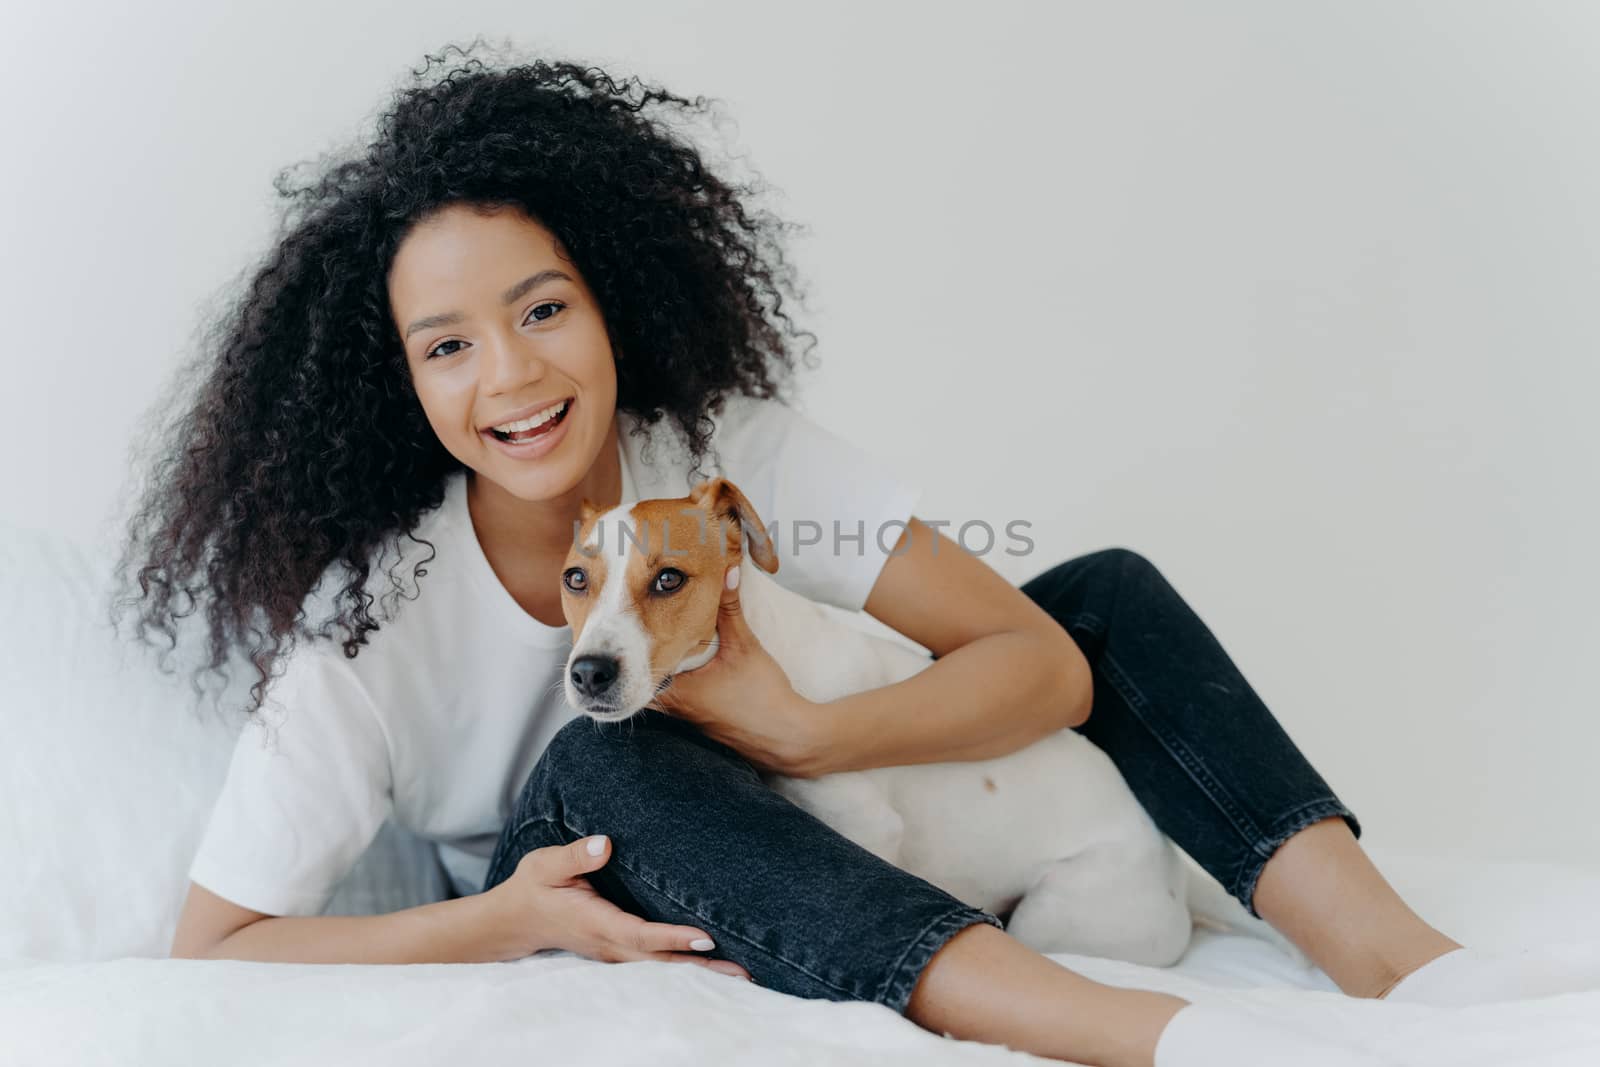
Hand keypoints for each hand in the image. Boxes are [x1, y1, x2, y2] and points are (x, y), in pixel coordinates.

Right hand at [489, 834, 752, 980]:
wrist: (514, 921)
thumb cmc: (533, 888)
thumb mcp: (545, 865)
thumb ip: (575, 855)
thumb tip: (606, 844)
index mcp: (595, 922)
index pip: (640, 934)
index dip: (672, 937)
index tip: (705, 936)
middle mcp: (609, 944)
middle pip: (661, 962)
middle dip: (701, 967)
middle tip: (742, 972)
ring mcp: (614, 952)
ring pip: (661, 967)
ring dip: (699, 972)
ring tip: (740, 975)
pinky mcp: (619, 951)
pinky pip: (655, 964)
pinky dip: (684, 967)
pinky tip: (711, 966)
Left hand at [649, 564, 823, 776]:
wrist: (787, 737)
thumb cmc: (764, 697)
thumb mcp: (745, 645)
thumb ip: (730, 608)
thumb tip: (728, 570)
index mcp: (676, 691)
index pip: (634, 666)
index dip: (628, 642)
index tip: (627, 619)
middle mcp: (673, 708)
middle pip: (640, 677)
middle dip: (639, 652)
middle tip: (635, 624)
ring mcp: (684, 718)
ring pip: (655, 688)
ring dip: (655, 666)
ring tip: (651, 638)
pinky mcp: (697, 722)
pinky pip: (673, 697)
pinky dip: (672, 680)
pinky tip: (681, 664)